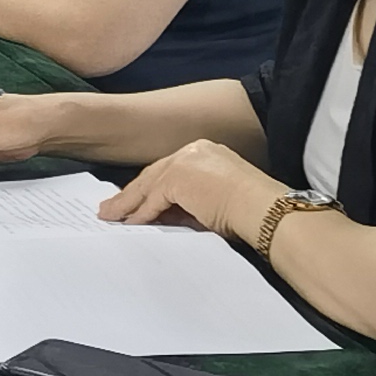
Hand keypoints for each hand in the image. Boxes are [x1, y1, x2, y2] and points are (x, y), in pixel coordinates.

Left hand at [99, 139, 291, 236]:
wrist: (264, 210)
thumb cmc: (250, 213)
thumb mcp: (213, 204)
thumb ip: (188, 205)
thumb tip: (162, 217)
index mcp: (205, 153)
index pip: (169, 171)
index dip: (150, 189)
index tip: (135, 203)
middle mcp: (194, 151)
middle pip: (154, 174)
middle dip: (132, 194)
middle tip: (112, 208)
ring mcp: (184, 161)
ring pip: (148, 186)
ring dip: (128, 204)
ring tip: (111, 217)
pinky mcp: (177, 178)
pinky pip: (152, 200)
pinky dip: (140, 214)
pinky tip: (130, 224)